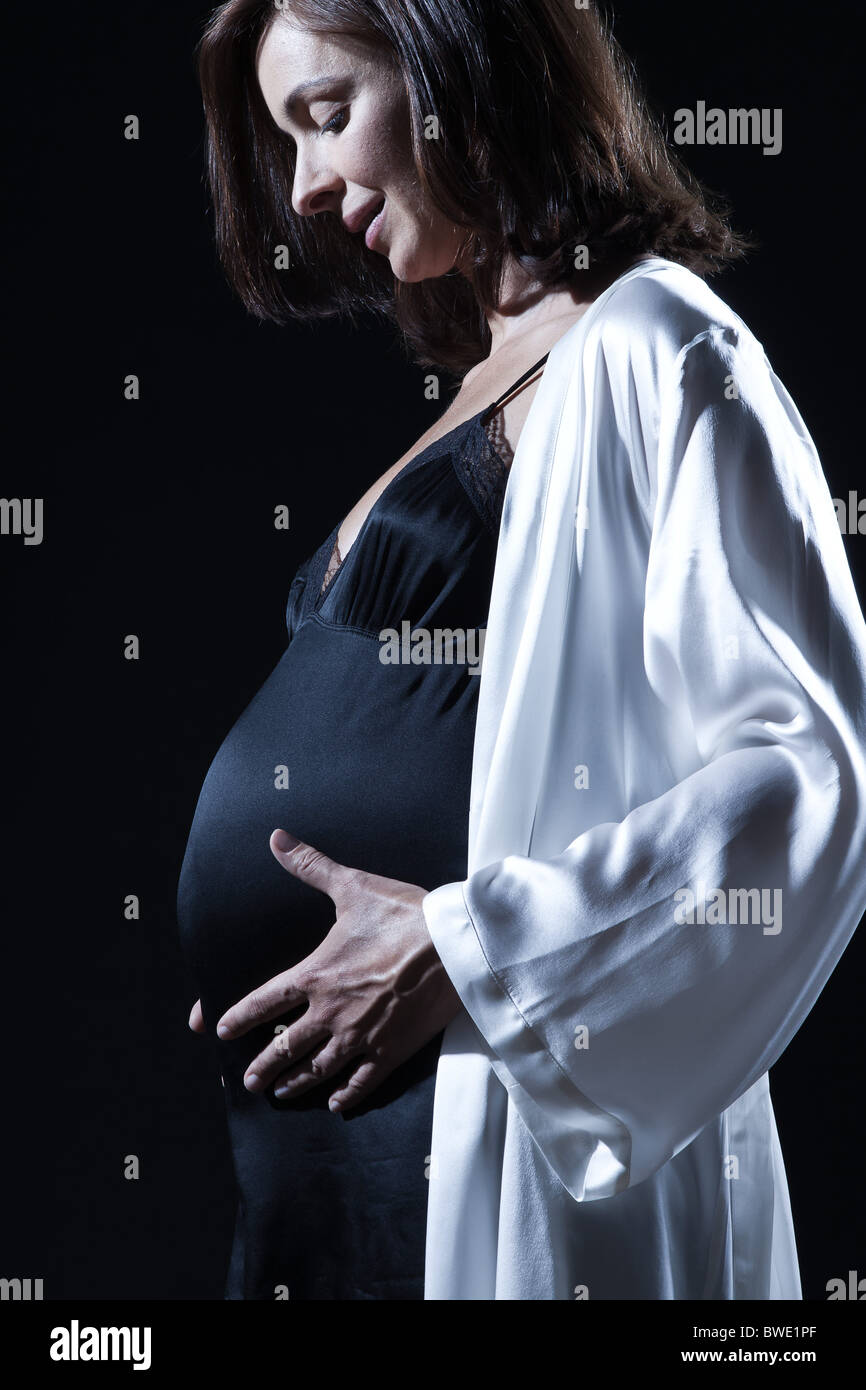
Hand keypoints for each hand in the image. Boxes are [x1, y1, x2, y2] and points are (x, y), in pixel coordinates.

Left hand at [189, 829, 462, 1112]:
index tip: (221, 1031)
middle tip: (251, 1081)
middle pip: (285, 1048)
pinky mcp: (391, 1050)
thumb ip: (311, 866)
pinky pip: (362, 1081)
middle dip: (264, 1066)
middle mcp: (330, 1012)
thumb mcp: (353, 886)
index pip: (264, 1003)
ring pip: (318, 1070)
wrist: (453, 945)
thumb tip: (277, 839)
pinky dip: (347, 1094)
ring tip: (283, 1094)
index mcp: (316, 976)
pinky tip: (338, 1103)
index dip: (240, 1018)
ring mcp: (360, 1036)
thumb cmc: (404, 914)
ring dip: (297, 1084)